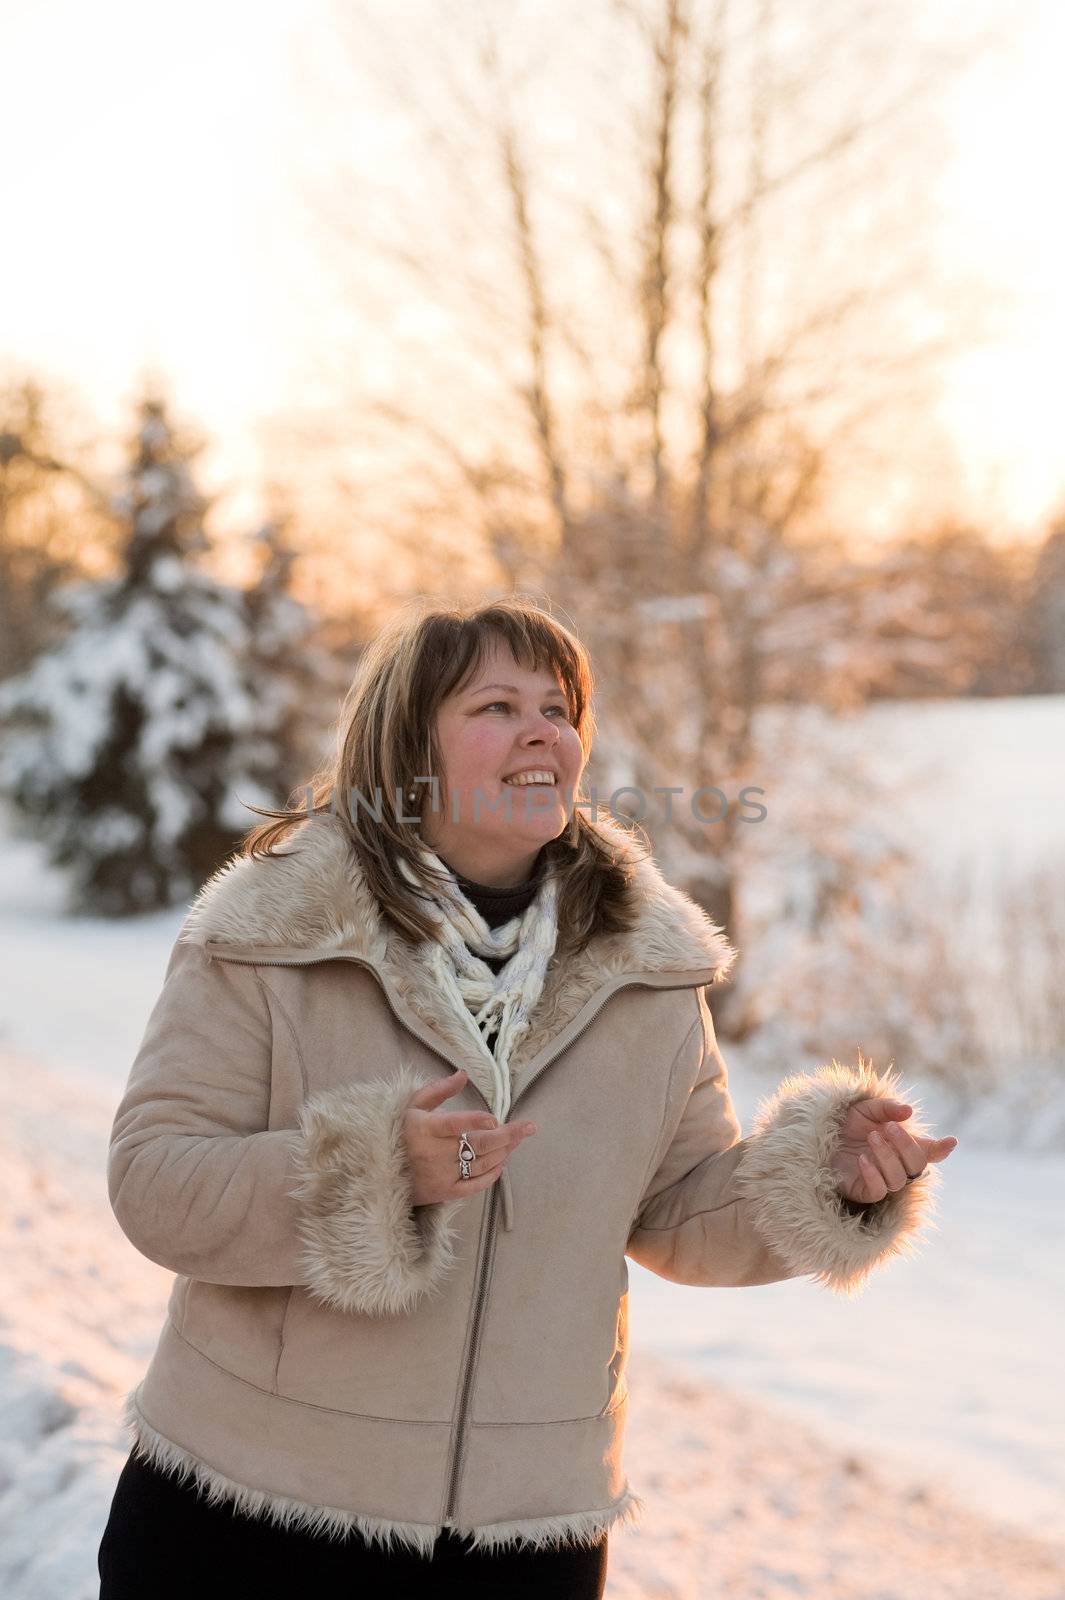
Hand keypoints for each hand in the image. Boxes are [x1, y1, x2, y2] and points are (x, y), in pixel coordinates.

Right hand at [402, 1069, 537, 1205]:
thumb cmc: (400, 1132)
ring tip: (518, 1139)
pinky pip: (474, 1185)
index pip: (453, 1124)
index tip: (494, 1119)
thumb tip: (463, 1074)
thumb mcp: (412, 1106)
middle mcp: (433, 1154)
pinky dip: (491, 1174)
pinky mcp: (444, 1192)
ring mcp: (440, 1175)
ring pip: (481, 1163)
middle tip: (528, 1127)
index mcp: (424, 1129)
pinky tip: (502, 1162)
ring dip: (503, 1151)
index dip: (474, 1121)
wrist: (380, 1171)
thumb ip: (439, 1090)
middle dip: (507, 1135)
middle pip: (477, 1144)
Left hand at [831, 1097, 958, 1203]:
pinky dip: (873, 1174)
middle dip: (907, 1145)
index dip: (941, 1149)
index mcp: (902, 1145)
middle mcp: (896, 1164)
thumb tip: (908, 1111)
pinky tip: (862, 1159)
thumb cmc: (845, 1125)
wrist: (816, 1136)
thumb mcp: (866, 1109)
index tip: (950, 1141)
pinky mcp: (864, 1192)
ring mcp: (882, 1179)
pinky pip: (878, 1191)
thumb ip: (887, 1108)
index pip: (928, 1152)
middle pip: (916, 1165)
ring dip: (888, 1156)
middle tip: (891, 1127)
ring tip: (872, 1137)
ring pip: (898, 1179)